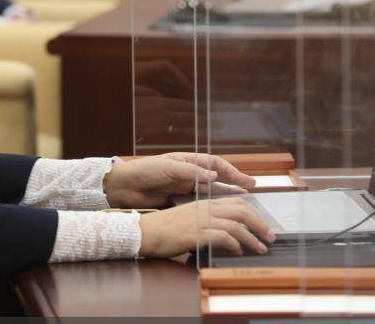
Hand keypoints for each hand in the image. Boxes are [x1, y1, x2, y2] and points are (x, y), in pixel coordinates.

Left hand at [104, 152, 255, 208]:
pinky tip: (220, 213)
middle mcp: (189, 173)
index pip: (215, 164)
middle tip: (251, 190)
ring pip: (211, 192)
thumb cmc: (142, 171)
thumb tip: (213, 176)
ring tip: (242, 202)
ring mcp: (185, 187)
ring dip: (226, 196)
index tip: (246, 180)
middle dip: (234, 183)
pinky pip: (200, 203)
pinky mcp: (179, 201)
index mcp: (187, 160)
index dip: (232, 172)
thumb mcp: (166, 167)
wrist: (122, 187)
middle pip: (217, 178)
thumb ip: (190, 172)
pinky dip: (211, 207)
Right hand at [139, 198, 274, 257]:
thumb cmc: (164, 227)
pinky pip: (223, 236)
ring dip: (252, 237)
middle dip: (260, 223)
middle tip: (269, 236)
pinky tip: (238, 251)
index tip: (263, 223)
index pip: (236, 202)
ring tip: (260, 247)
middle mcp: (205, 208)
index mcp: (204, 203)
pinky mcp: (197, 233)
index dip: (253, 212)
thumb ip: (206, 220)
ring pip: (236, 224)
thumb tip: (224, 231)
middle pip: (241, 210)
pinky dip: (235, 244)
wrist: (146, 231)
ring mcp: (201, 220)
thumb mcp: (189, 218)